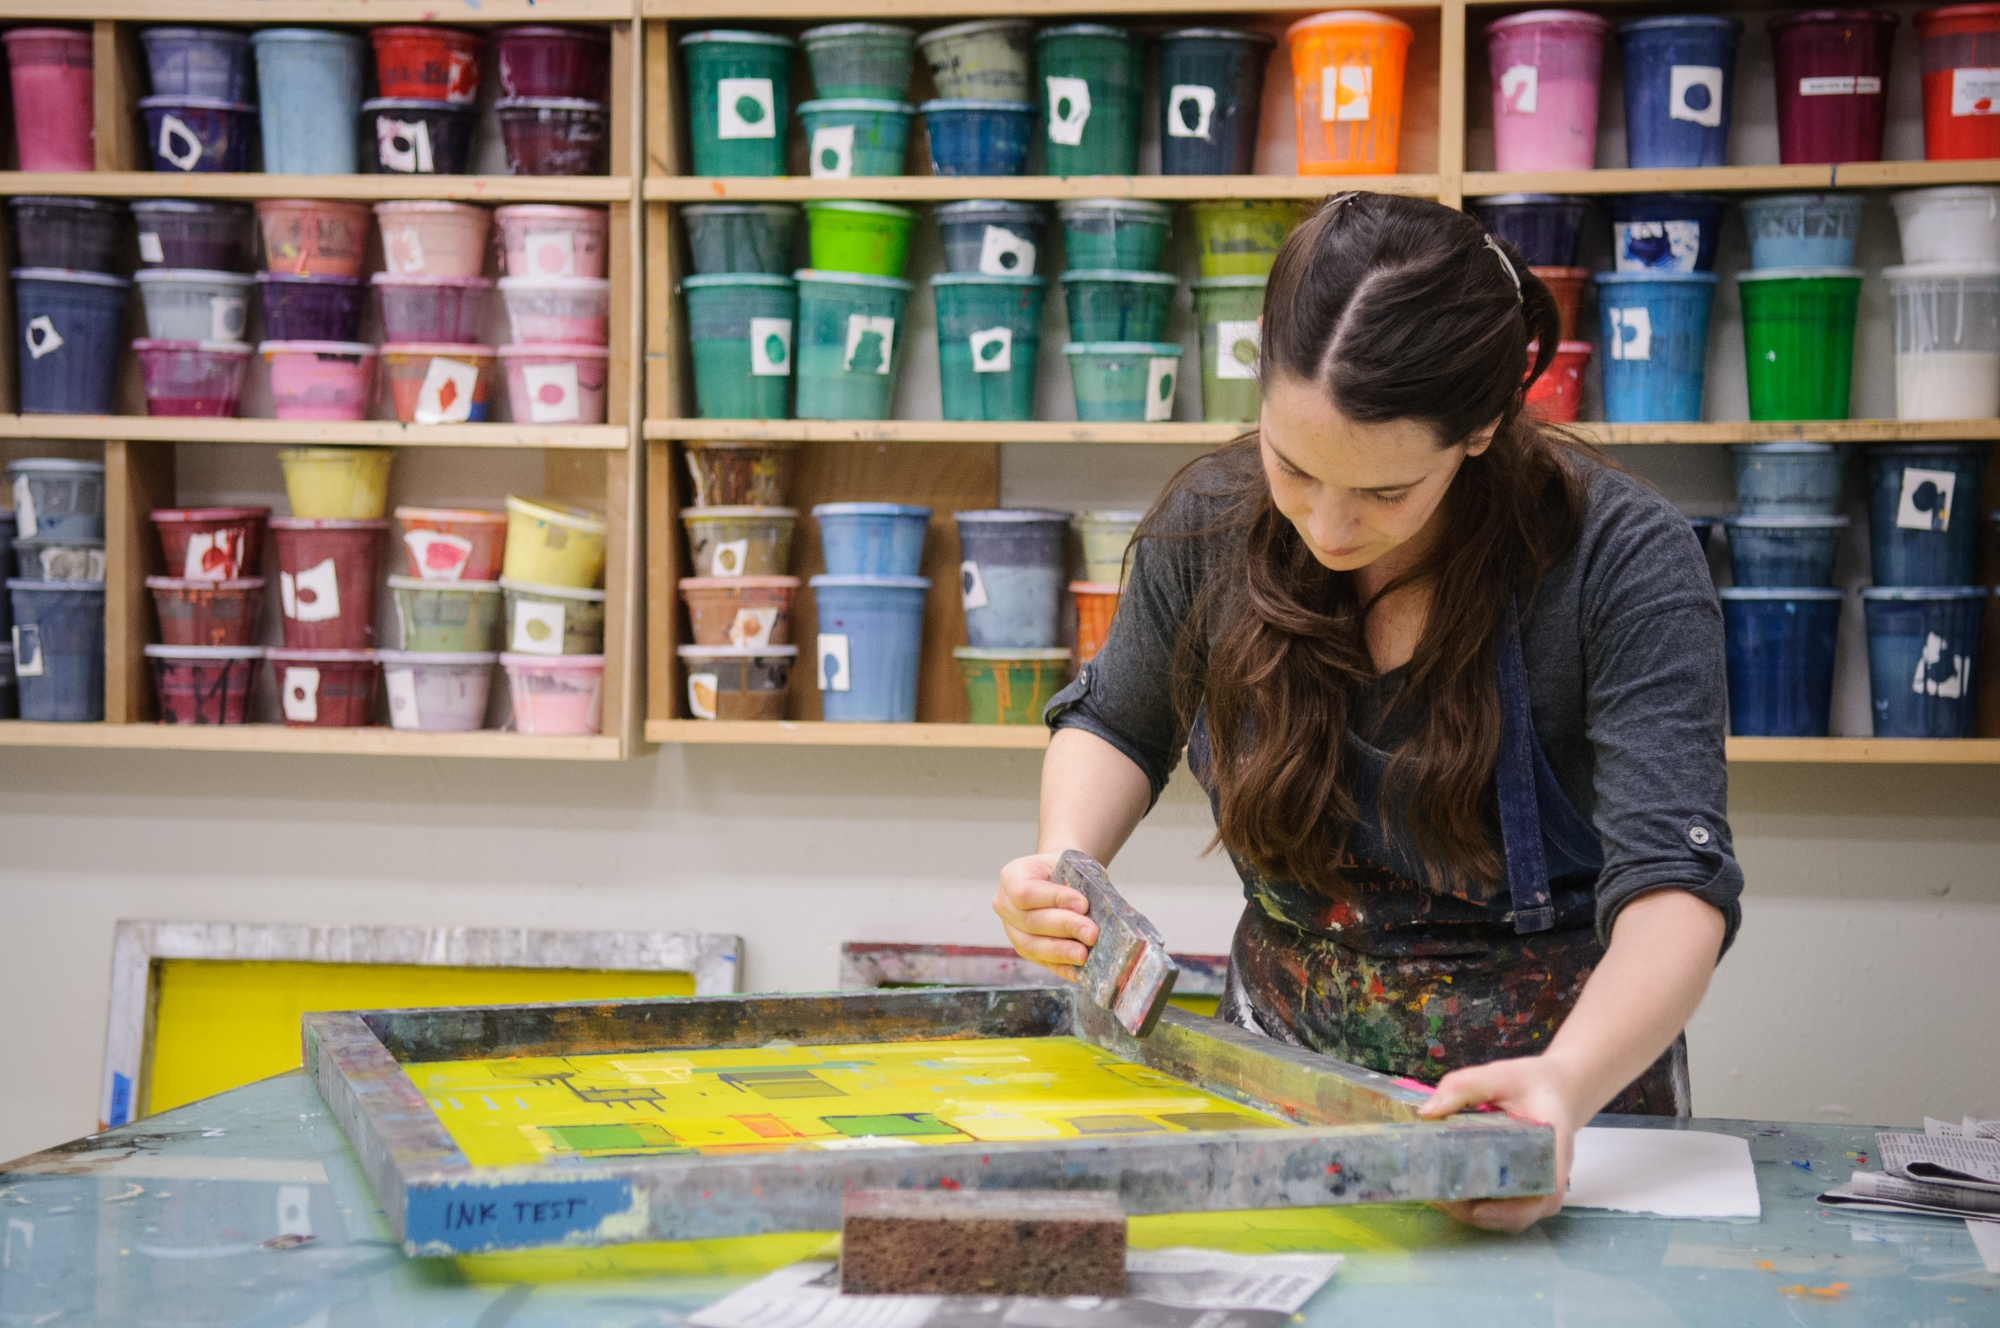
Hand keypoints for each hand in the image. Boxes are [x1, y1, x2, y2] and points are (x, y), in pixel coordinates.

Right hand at [992, 851, 1097, 976]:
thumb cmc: (1068, 869)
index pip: (1026, 892)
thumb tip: (1096, 912)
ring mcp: (1011, 930)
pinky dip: (1062, 968)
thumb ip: (1081, 884)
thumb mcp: (1072, 865)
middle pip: (1030, 922)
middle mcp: (1005, 905)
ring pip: (1031, 946)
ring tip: (1084, 955)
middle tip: (1092, 933)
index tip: (1083, 904)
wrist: (1062, 876)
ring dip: (1061, 952)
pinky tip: (1080, 972)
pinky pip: (1041, 962)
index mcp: (1012, 876)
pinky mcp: (1025, 950)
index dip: (1054, 900)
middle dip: (1064, 928)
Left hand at [1415, 1053, 1584, 1232]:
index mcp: (1553, 1152)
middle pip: (1518, 1215)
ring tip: (1439, 1193)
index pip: (1537, 1197)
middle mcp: (1552, 1180)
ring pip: (1509, 1218)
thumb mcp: (1499, 1076)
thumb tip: (1426, 1113)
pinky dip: (1479, 1205)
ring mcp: (1542, 1190)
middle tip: (1439, 1195)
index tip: (1465, 1201)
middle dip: (1476, 1212)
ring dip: (1474, 1212)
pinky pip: (1506, 1209)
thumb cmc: (1532, 1083)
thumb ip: (1464, 1087)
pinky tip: (1452, 1190)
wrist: (1559, 1089)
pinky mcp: (1529, 1190)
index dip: (1501, 1210)